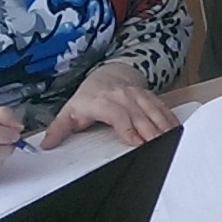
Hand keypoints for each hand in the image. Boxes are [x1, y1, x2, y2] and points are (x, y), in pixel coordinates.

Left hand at [41, 62, 177, 149]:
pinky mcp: (148, 97)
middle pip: (139, 115)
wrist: (108, 74)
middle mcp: (122, 97)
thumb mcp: (69, 111)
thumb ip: (58, 129)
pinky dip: (170, 119)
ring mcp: (137, 96)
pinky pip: (161, 107)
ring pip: (153, 111)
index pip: (117, 115)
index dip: (127, 128)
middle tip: (159, 147)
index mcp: (101, 102)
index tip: (136, 143)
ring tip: (171, 141)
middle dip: (150, 132)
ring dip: (163, 127)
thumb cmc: (89, 97)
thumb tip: (46, 145)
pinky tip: (176, 130)